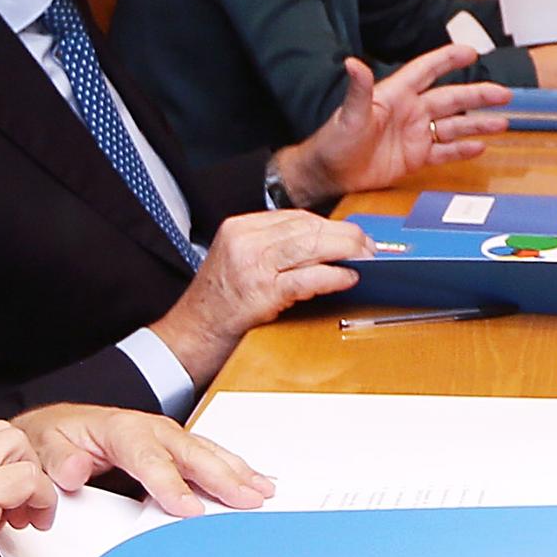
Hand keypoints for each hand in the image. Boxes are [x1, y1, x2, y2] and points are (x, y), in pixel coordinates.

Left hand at [15, 403, 275, 516]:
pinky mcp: (175, 447)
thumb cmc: (53, 438)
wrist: (56, 427)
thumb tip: (73, 471)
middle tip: (248, 499)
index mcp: (119, 428)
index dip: (170, 483)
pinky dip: (234, 468)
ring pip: (207, 452)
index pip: (149, 458)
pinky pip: (208, 455)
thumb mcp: (41, 447)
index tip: (188, 508)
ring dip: (237, 471)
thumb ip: (56, 460)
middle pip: (191, 453)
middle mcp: (149, 429)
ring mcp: (166, 436)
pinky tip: (253, 481)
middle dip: (222, 476)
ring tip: (262, 491)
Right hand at [148, 207, 372, 380]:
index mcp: (240, 228)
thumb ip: (273, 250)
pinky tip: (349, 279)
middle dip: (347, 236)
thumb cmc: (216, 307)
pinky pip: (307, 277)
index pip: (298, 217)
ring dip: (347, 252)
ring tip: (368, 259)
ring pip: (312, 246)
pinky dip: (333, 276)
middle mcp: (245, 240)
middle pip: (309, 227)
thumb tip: (323, 247)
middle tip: (370, 247)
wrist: (186, 339)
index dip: (332, 226)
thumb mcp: (239, 263)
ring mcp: (252, 265)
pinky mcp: (260, 292)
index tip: (354, 235)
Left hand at [276, 46, 515, 208]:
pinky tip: (480, 146)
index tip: (471, 50)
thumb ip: (358, 89)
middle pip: (451, 99)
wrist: (329, 176)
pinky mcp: (415, 158)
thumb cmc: (333, 142)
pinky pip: (445, 151)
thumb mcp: (348, 115)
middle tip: (503, 94)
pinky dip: (463, 150)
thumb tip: (353, 63)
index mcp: (396, 95)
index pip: (427, 71)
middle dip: (478, 96)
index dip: (448, 59)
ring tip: (502, 122)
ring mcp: (414, 135)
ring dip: (477, 123)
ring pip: (454, 126)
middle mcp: (410, 112)